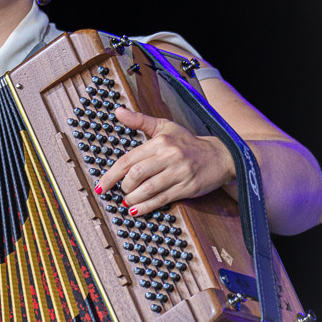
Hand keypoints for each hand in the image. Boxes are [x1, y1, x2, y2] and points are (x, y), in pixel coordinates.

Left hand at [95, 107, 235, 215]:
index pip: (129, 159)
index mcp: (160, 141)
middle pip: (136, 174)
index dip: (111, 175)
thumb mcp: (165, 127)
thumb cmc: (188, 142)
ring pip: (148, 188)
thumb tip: (118, 112)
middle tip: (122, 191)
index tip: (100, 185)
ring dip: (133, 198)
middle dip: (124, 186)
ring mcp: (179, 172)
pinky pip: (162, 199)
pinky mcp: (187, 187)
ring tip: (127, 201)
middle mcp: (169, 155)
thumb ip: (140, 121)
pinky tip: (136, 210)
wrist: (220, 156)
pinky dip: (146, 207)